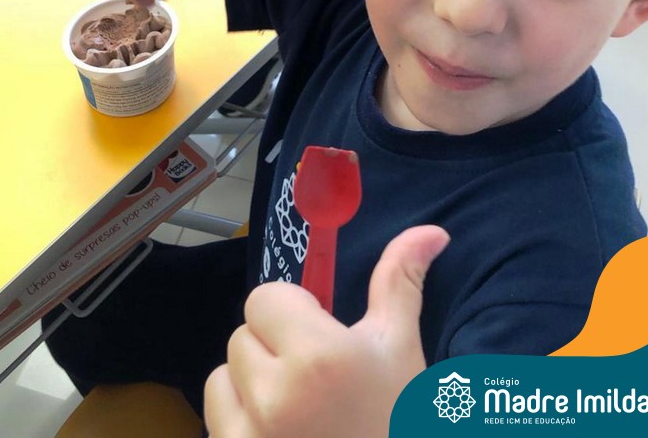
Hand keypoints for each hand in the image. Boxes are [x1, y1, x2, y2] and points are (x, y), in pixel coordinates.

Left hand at [203, 225, 449, 437]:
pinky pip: (216, 415)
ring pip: (226, 373)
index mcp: (319, 358)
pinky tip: (280, 432)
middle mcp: (277, 397)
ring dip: (253, 382)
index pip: (265, 298)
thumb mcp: (400, 350)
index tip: (321, 337)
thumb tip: (431, 230)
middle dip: (275, 346)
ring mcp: (251, 437)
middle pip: (244, 333)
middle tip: (315, 377)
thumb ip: (400, 281)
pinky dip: (240, 419)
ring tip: (298, 406)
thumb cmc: (398, 420)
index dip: (293, 311)